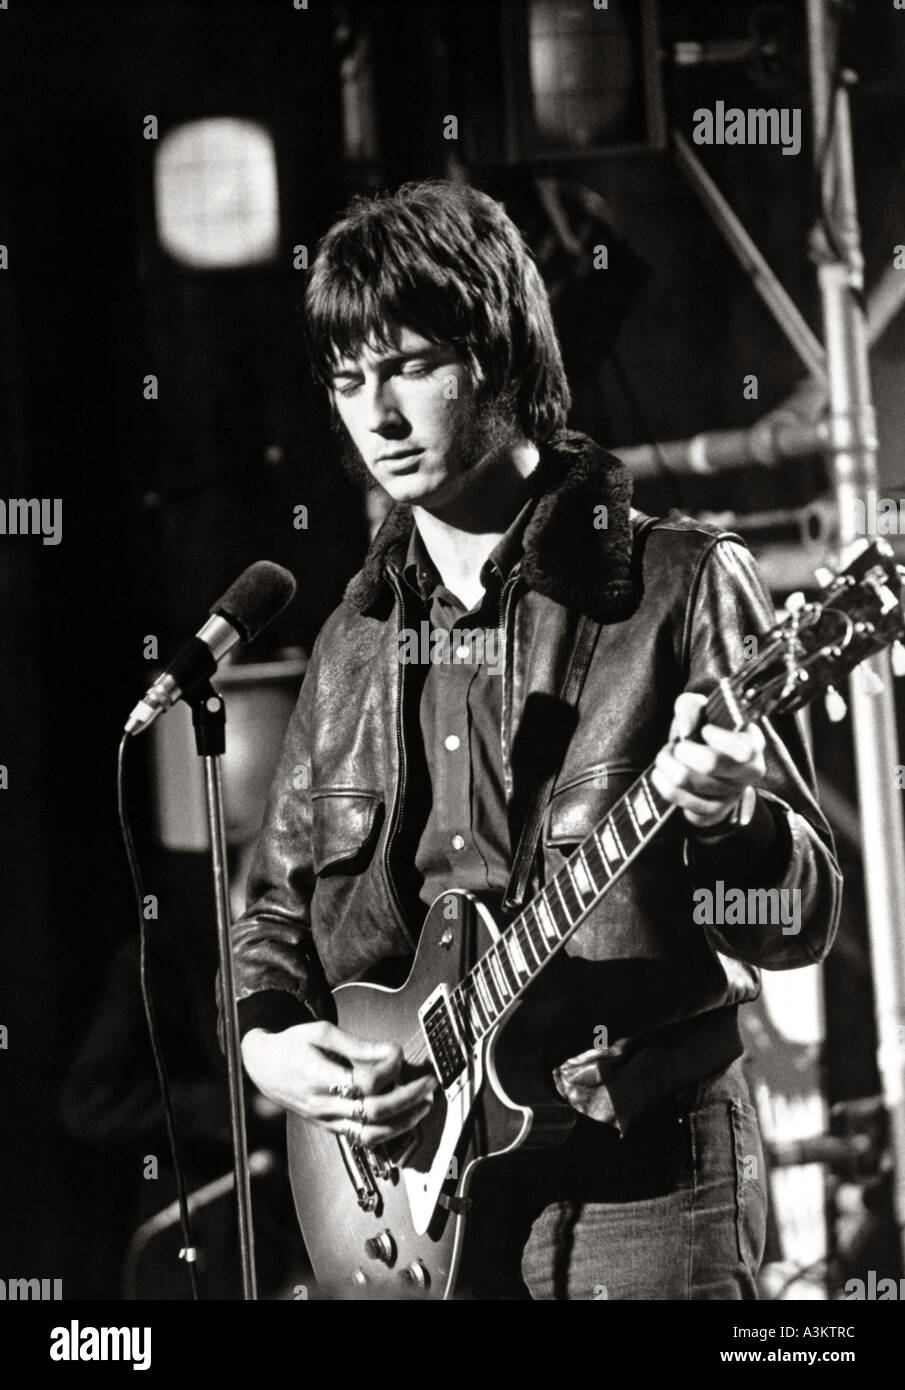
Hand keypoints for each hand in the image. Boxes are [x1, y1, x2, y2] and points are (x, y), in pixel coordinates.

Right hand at [241, 1021, 436, 1145]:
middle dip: (408, 1098)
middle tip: (428, 1084)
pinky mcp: (330, 1128)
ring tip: (423, 1105)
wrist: (264, 1067)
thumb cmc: (292, 1045)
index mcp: (319, 1076)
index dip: (389, 1067)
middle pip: (374, 1111)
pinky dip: (387, 1132)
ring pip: (371, 1133)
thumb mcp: (321, 1032)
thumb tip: (391, 1051)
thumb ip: (358, 1045)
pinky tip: (404, 1119)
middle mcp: (323, 1104)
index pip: (365, 1082)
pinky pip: (362, 1138)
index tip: (398, 1051)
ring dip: (404, 1122)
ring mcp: (327, 1120)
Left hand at [651, 691, 766, 828]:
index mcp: (753, 745)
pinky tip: (664, 773)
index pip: (743, 749)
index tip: (705, 730)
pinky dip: (661, 781)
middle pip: (709, 763)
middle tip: (677, 746)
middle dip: (682, 749)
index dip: (717, 737)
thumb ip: (691, 706)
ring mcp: (730, 796)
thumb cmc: (704, 734)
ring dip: (666, 763)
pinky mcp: (710, 812)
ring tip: (667, 756)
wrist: (704, 766)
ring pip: (685, 780)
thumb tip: (685, 727)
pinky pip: (676, 797)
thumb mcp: (701, 710)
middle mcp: (747, 774)